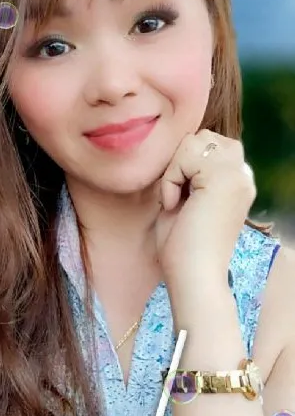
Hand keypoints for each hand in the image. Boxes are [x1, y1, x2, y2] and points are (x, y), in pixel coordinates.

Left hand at [155, 129, 256, 288]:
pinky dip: (170, 179)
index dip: (184, 166)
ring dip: (175, 169)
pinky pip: (185, 155)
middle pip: (204, 137)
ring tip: (175, 201)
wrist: (194, 278)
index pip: (208, 146)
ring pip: (195, 141)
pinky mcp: (224, 178)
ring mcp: (237, 175)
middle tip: (175, 198)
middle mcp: (243, 175)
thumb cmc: (183, 249)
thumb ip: (187, 173)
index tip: (179, 201)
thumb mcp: (185, 200)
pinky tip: (173, 205)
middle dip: (180, 161)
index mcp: (238, 182)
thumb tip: (176, 147)